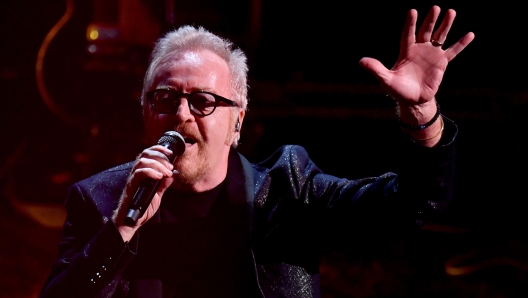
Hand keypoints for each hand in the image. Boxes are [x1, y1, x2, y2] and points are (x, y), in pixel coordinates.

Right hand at [112, 145, 174, 241]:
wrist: (133, 221)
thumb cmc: (143, 207)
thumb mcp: (158, 194)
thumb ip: (164, 184)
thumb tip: (173, 174)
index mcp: (143, 173)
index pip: (148, 154)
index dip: (159, 150)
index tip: (171, 153)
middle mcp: (137, 173)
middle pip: (145, 154)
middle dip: (160, 156)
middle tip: (170, 166)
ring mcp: (133, 178)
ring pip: (142, 161)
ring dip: (157, 164)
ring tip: (167, 172)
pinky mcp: (130, 185)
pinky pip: (138, 173)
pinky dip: (150, 172)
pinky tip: (159, 176)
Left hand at [359, 6, 473, 115]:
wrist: (413, 100)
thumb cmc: (398, 90)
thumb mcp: (386, 79)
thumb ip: (376, 69)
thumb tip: (361, 61)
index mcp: (406, 51)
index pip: (407, 34)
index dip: (410, 24)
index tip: (412, 11)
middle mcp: (419, 49)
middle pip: (425, 31)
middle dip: (430, 20)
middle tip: (435, 8)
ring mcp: (431, 54)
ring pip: (439, 37)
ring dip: (445, 25)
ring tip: (451, 12)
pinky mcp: (442, 63)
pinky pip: (453, 51)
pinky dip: (461, 44)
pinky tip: (470, 34)